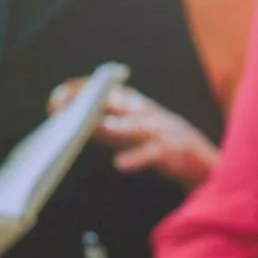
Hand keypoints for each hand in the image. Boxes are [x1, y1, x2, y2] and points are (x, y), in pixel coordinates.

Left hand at [49, 80, 218, 187]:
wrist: (202, 164)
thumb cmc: (163, 148)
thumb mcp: (131, 136)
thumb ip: (106, 129)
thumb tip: (75, 124)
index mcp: (137, 107)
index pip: (106, 92)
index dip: (81, 92)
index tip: (55, 100)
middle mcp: (147, 113)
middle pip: (117, 102)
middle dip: (91, 101)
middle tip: (64, 106)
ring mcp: (161, 131)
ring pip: (137, 125)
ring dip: (117, 124)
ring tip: (96, 127)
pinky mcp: (172, 152)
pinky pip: (152, 154)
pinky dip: (136, 158)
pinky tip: (120, 164)